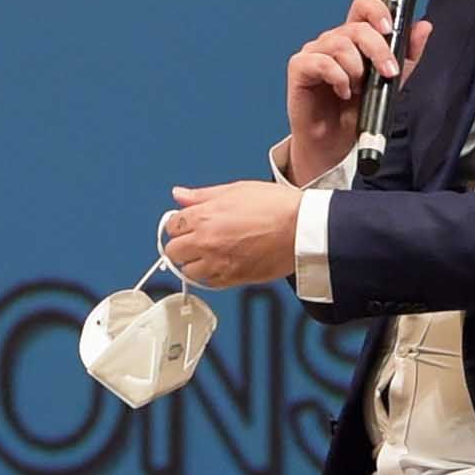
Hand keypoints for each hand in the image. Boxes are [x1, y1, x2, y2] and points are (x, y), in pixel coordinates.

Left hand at [159, 178, 304, 287]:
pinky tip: (223, 264)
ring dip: (194, 264)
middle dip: (182, 245)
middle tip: (195, 240)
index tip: (187, 225)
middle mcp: (206, 242)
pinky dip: (211, 276)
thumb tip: (179, 194)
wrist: (303, 228)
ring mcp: (218, 264)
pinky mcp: (233, 279)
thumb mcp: (236, 190)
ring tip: (210, 254)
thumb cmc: (277, 206)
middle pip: (173, 252)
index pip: (171, 226)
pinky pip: (210, 284)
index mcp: (203, 217)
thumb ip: (202, 195)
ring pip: (188, 271)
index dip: (180, 224)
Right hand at [283, 0, 435, 181]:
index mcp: (355, 38)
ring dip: (357, 69)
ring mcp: (315, 52)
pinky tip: (343, 92)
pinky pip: (321, 62)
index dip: (377, 10)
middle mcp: (334, 40)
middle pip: (357, 27)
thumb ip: (407, 54)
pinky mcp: (300, 67)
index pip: (363, 6)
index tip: (390, 28)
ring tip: (358, 88)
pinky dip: (338, 78)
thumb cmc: (358, 110)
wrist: (336, 141)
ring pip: (340, 44)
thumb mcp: (392, 81)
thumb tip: (423, 27)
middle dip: (378, 50)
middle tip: (388, 72)